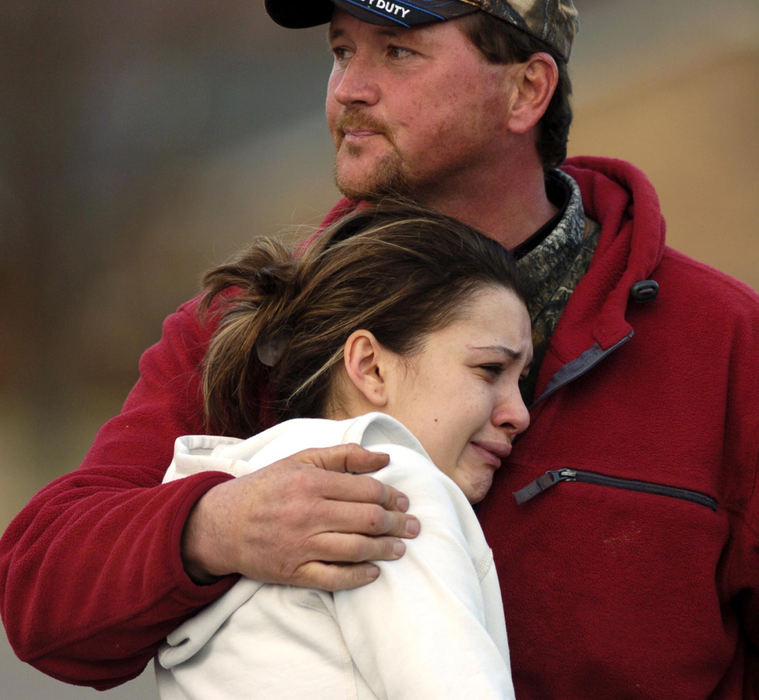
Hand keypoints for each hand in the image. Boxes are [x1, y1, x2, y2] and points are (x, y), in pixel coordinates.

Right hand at [181, 443, 419, 590]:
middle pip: (367, 519)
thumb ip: (344, 456)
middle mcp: (309, 513)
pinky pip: (334, 578)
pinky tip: (374, 572)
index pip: (366, 490)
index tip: (404, 501)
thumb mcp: (301, 460)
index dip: (392, 496)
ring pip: (356, 549)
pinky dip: (358, 576)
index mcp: (312, 482)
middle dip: (397, 524)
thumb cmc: (266, 487)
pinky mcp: (293, 571)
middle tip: (413, 527)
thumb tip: (384, 458)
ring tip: (400, 549)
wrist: (222, 523)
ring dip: (385, 550)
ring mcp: (301, 545)